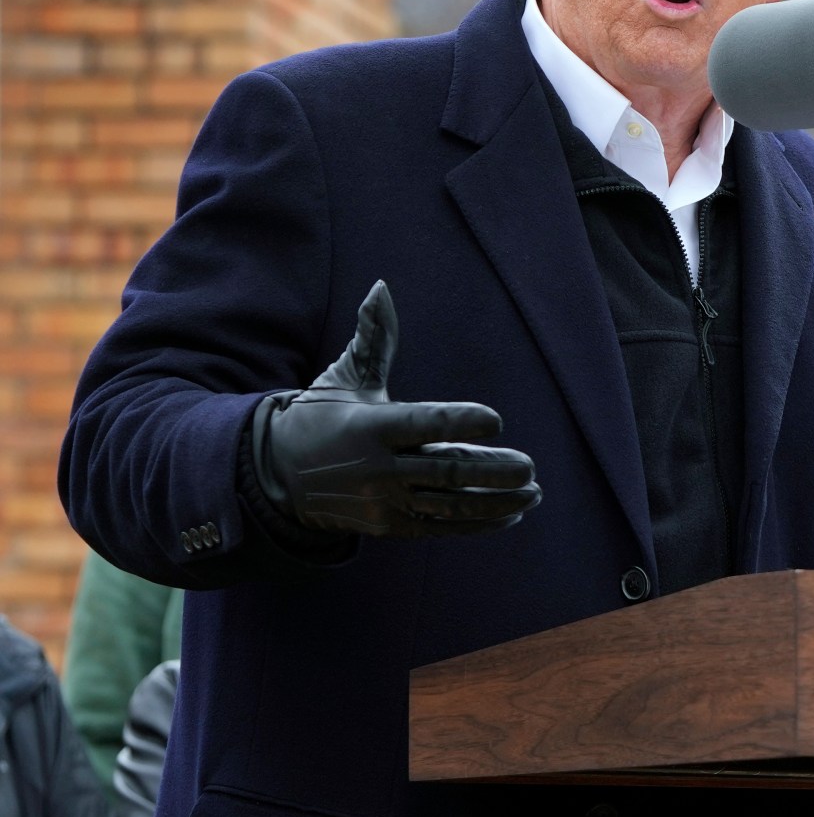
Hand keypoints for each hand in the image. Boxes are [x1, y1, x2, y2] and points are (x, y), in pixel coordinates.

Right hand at [253, 281, 540, 536]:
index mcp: (371, 426)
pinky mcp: (390, 526)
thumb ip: (373, 336)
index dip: (460, 421)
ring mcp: (385, 502)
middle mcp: (378, 468)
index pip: (423, 423)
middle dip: (492, 471)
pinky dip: (479, 523)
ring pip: (449, 505)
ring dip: (496, 502)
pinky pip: (441, 528)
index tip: (496, 420)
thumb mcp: (344, 376)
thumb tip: (381, 288)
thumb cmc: (321, 416)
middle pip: (445, 470)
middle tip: (529, 466)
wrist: (278, 476)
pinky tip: (511, 514)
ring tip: (532, 492)